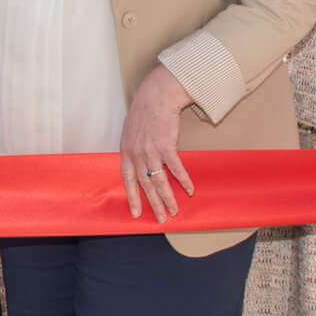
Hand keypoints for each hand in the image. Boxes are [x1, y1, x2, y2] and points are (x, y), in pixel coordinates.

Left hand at [117, 63, 196, 221]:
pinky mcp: (166, 146)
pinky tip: (189, 190)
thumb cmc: (144, 113)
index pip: (127, 180)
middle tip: (161, 219)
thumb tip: (136, 163)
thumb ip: (132, 149)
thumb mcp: (130, 132)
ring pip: (159, 181)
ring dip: (168, 198)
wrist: (156, 96)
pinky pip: (175, 168)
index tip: (136, 213)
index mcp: (126, 152)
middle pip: (145, 185)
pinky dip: (183, 180)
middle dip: (153, 204)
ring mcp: (150, 151)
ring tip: (174, 211)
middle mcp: (136, 154)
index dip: (132, 197)